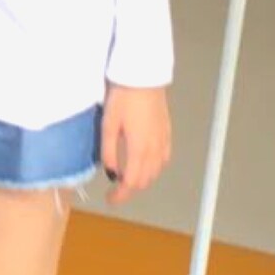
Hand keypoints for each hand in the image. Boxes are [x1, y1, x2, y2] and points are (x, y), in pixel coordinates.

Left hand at [101, 85, 171, 205]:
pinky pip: (164, 159)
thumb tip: (110, 171)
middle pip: (145, 180)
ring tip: (128, 176)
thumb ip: (108, 151)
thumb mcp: (108, 125)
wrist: (143, 75)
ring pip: (156, 172)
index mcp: (138, 149)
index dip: (120, 195)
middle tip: (116, 189)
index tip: (110, 199)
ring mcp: (163, 140)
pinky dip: (154, 168)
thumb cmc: (123, 97)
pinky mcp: (167, 132)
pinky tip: (145, 163)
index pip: (131, 183)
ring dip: (142, 179)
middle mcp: (154, 148)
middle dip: (130, 189)